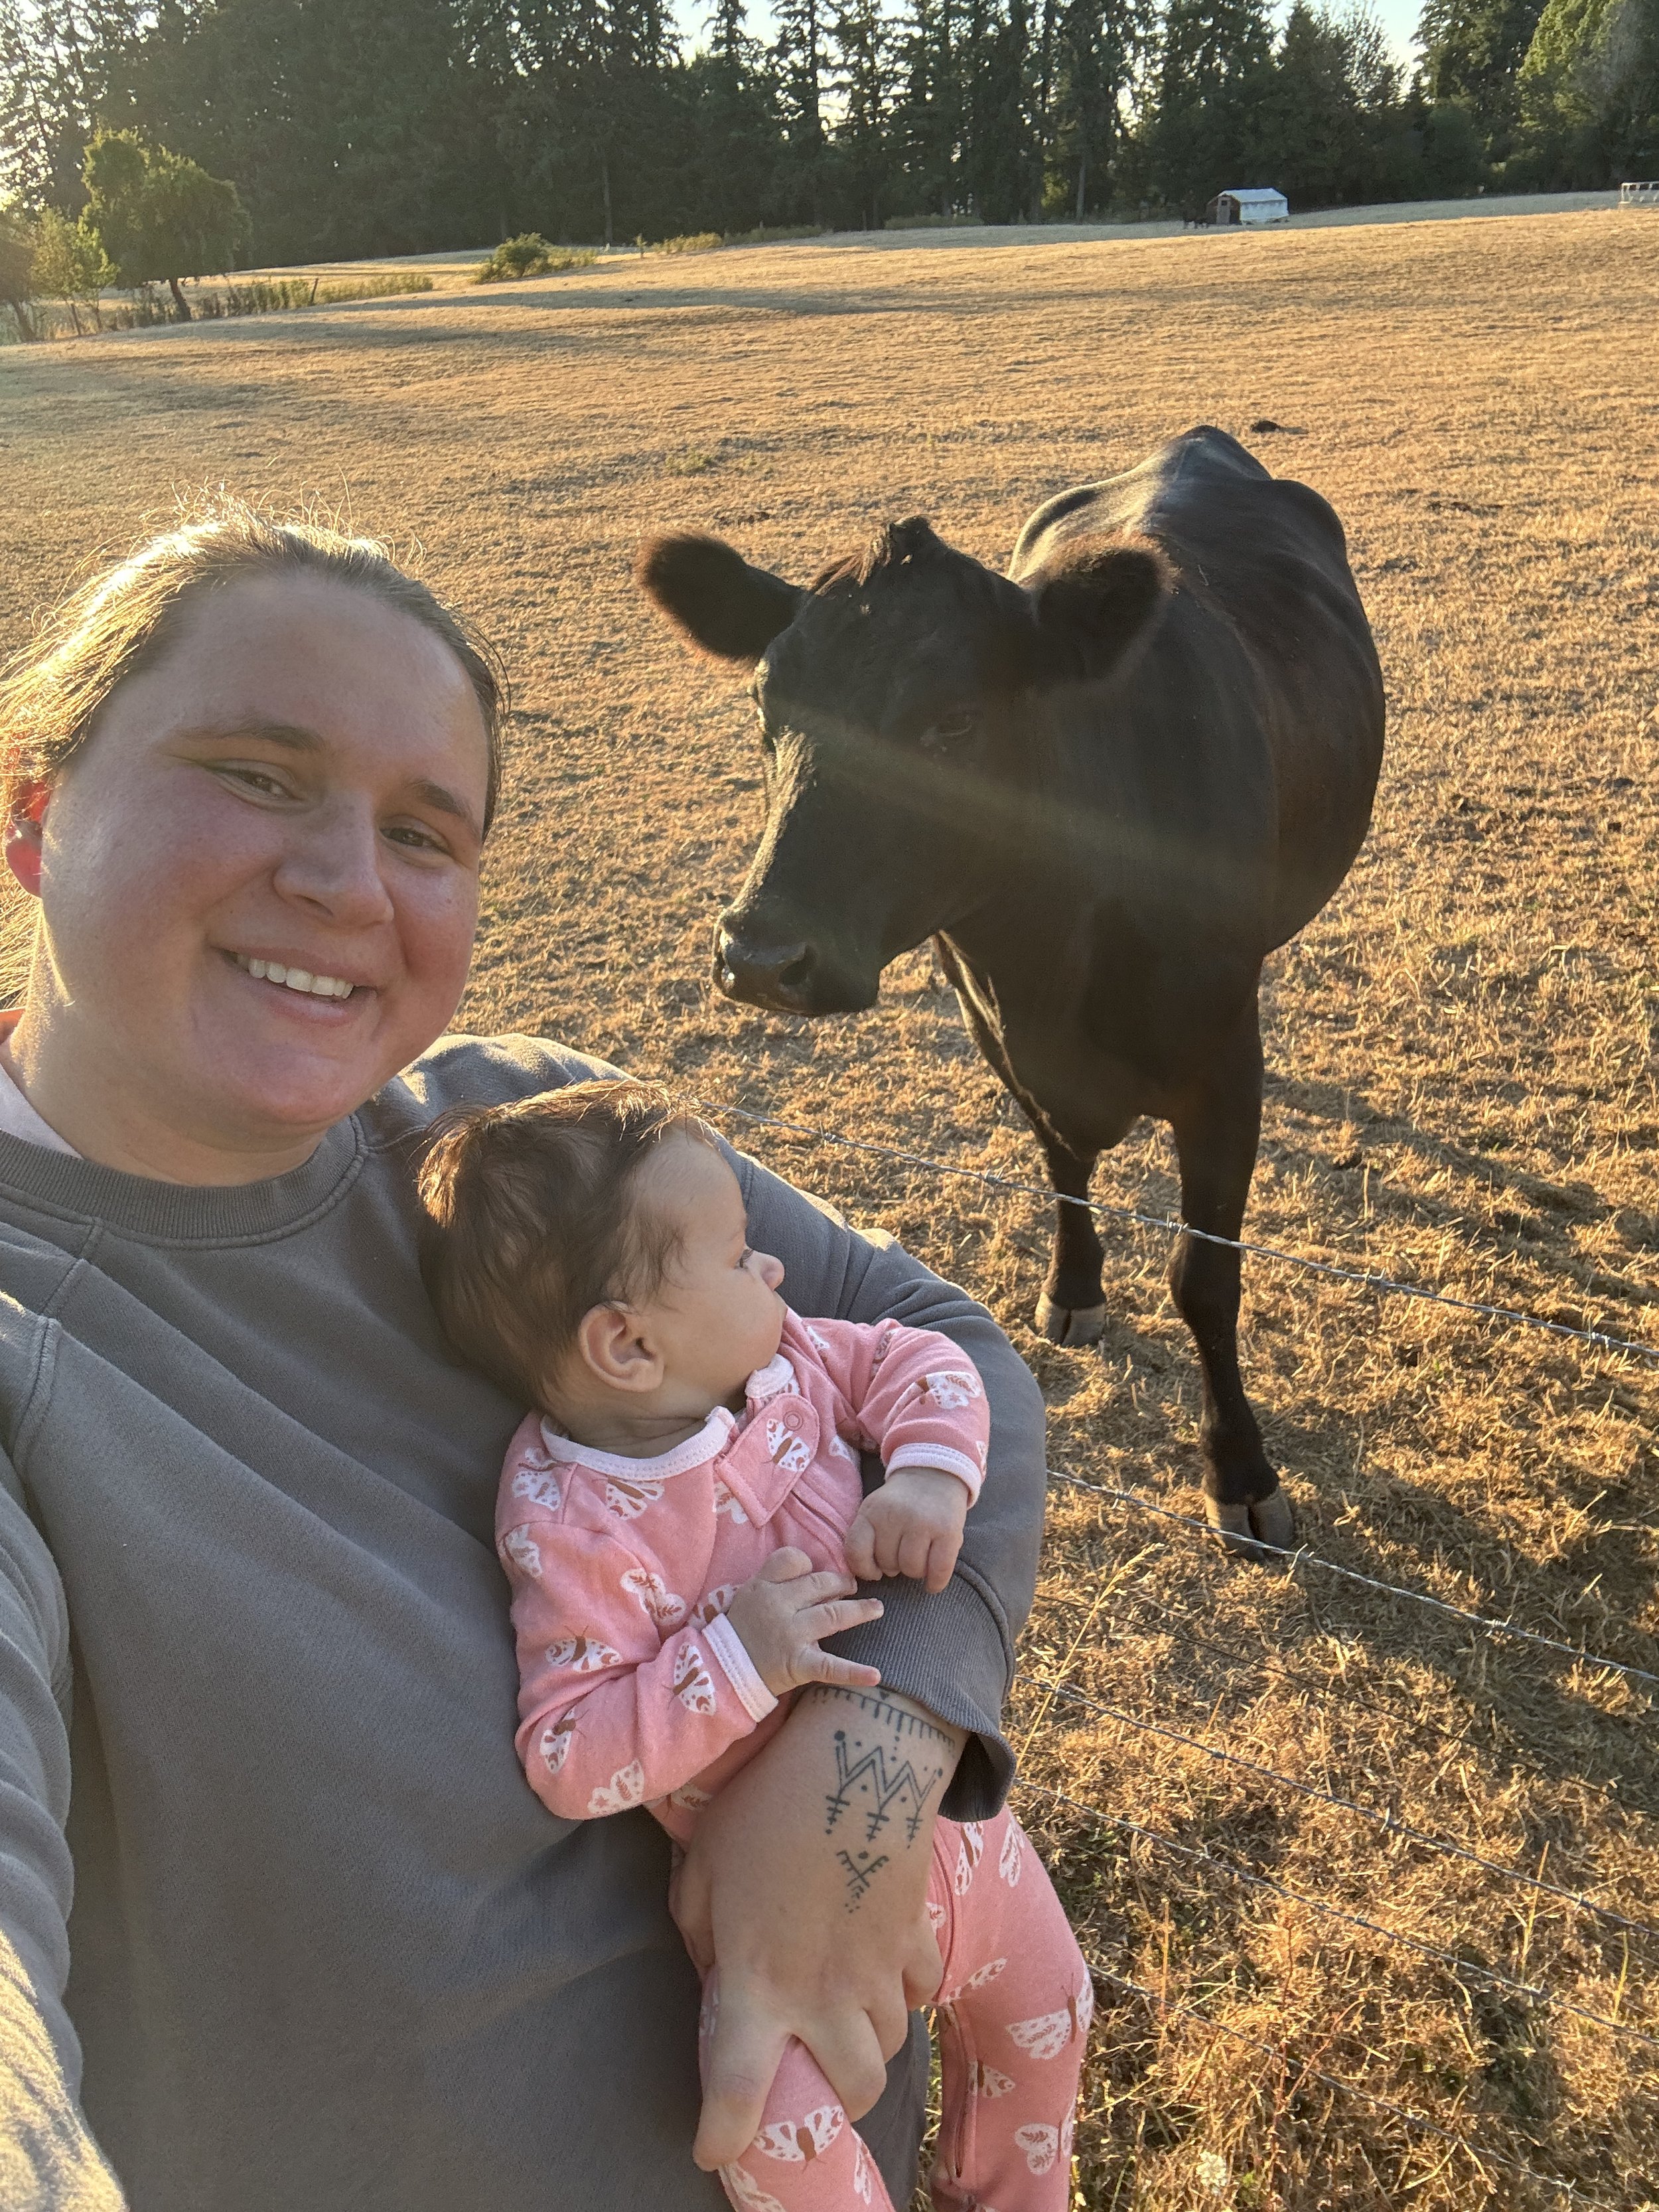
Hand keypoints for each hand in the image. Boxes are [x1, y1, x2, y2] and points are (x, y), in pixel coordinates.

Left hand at [675, 1684, 964, 2169]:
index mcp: (760, 1982)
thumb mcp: (702, 1862)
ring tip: (841, 2011)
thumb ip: (698, 1929)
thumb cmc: (764, 1802)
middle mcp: (826, 1992)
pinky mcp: (916, 1934)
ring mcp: (879, 1967)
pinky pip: (921, 1987)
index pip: (740, 2093)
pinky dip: (904, 1989)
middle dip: (838, 2100)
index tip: (713, 2149)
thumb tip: (714, 1967)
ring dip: (867, 2039)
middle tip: (811, 2072)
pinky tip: (880, 1963)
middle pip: (857, 2091)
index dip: (725, 2136)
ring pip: (893, 2042)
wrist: (857, 1753)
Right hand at [724, 1547, 884, 1696]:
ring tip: (878, 1608)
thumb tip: (814, 1568)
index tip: (819, 1573)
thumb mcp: (751, 1592)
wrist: (725, 1670)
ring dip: (859, 1611)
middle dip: (842, 1583)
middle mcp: (779, 1607)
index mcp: (765, 1587)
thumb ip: (777, 1573)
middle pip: (819, 1585)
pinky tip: (875, 1675)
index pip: (794, 1561)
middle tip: (854, 1586)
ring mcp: (791, 1636)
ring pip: (832, 1615)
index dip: (810, 1565)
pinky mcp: (799, 1665)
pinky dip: (854, 1672)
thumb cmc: (744, 1628)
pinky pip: (830, 1667)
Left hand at [844, 1469, 968, 1592]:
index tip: (874, 1571)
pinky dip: (935, 1582)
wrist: (933, 1474)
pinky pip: (938, 1571)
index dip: (864, 1569)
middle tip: (902, 1553)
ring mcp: (923, 1523)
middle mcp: (896, 1516)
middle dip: (894, 1566)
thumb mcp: (874, 1510)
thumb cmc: (900, 1503)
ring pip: (912, 1569)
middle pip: (887, 1565)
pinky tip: (933, 1580)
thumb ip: (865, 1537)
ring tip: (918, 1557)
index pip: (857, 1552)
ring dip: (915, 1571)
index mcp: (872, 1512)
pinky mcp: (948, 1531)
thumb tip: (870, 1575)